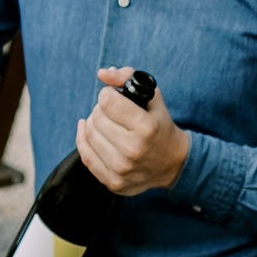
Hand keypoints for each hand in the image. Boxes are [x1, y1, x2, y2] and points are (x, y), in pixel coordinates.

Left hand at [74, 67, 189, 194]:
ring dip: (93, 123)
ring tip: (105, 122)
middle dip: (100, 109)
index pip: (107, 101)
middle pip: (96, 118)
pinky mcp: (113, 182)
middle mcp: (133, 150)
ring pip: (89, 135)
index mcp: (146, 128)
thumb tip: (102, 74)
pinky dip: (83, 139)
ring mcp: (122, 169)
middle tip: (110, 111)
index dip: (107, 94)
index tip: (113, 96)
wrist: (173, 163)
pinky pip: (86, 156)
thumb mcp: (152, 97)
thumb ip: (126, 77)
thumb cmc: (160, 125)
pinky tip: (87, 130)